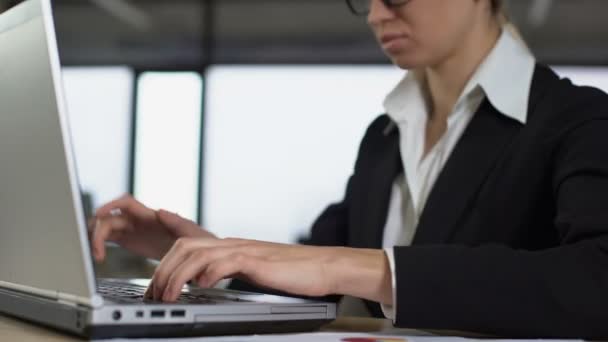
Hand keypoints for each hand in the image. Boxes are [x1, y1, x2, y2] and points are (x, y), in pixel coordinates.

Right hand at [90, 194, 215, 261]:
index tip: (99, 214)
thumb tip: (160, 211)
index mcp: (151, 215)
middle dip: (98, 230)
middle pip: (110, 217)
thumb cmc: (196, 241)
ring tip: (97, 256)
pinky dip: (99, 244)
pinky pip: (108, 238)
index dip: (111, 205)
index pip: (127, 203)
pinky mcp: (128, 240)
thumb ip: (177, 221)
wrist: (195, 256)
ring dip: (96, 238)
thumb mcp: (191, 232)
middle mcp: (138, 219)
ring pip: (105, 227)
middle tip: (96, 251)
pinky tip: (99, 257)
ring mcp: (132, 229)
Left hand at [147, 237, 392, 305]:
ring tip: (168, 294)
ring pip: (198, 253)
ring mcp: (245, 250)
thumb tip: (206, 281)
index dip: (166, 258)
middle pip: (185, 246)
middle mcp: (234, 244)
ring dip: (177, 275)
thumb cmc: (294, 272)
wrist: (324, 266)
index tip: (154, 281)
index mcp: (231, 247)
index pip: (189, 243)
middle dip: (163, 270)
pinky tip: (201, 285)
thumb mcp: (254, 270)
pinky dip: (207, 272)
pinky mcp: (257, 260)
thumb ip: (230, 271)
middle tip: (154, 293)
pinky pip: (225, 261)